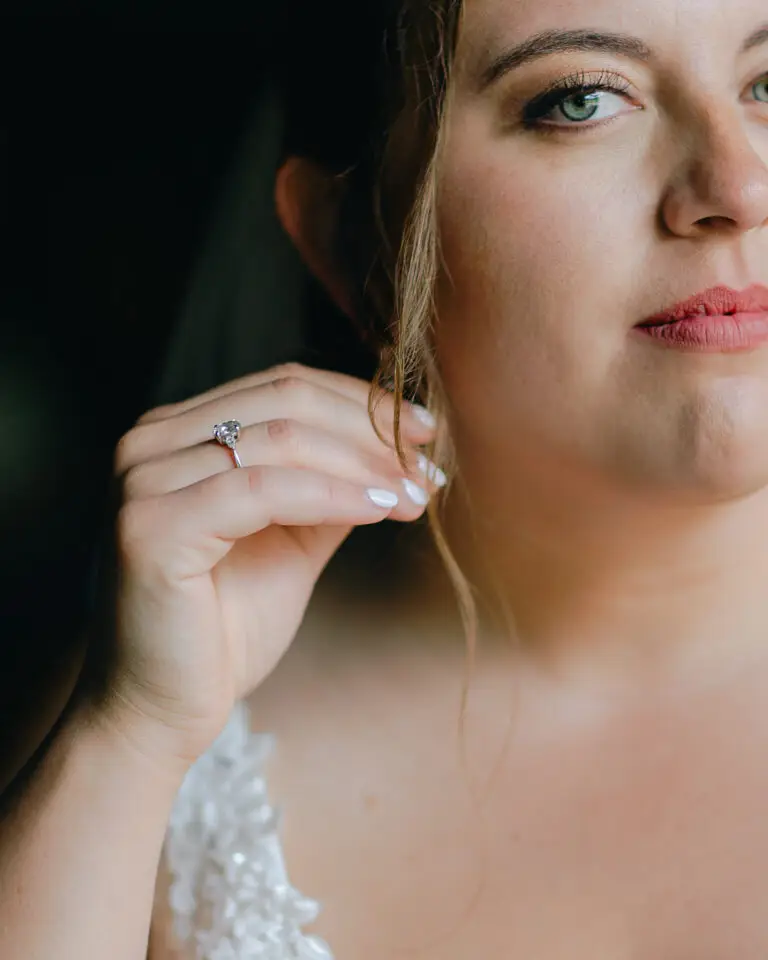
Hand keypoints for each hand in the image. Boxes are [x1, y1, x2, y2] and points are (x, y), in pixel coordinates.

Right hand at [102, 364, 442, 765]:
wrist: (160, 713)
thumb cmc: (221, 633)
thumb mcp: (289, 542)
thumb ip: (329, 491)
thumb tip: (395, 454)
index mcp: (175, 435)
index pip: (282, 386)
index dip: (360, 402)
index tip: (423, 433)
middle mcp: (149, 443)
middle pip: (285, 400)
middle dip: (370, 431)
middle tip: (428, 466)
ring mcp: (143, 480)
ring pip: (281, 440)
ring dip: (363, 465)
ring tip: (414, 495)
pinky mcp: (150, 525)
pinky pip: (264, 489)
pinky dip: (333, 495)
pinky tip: (379, 510)